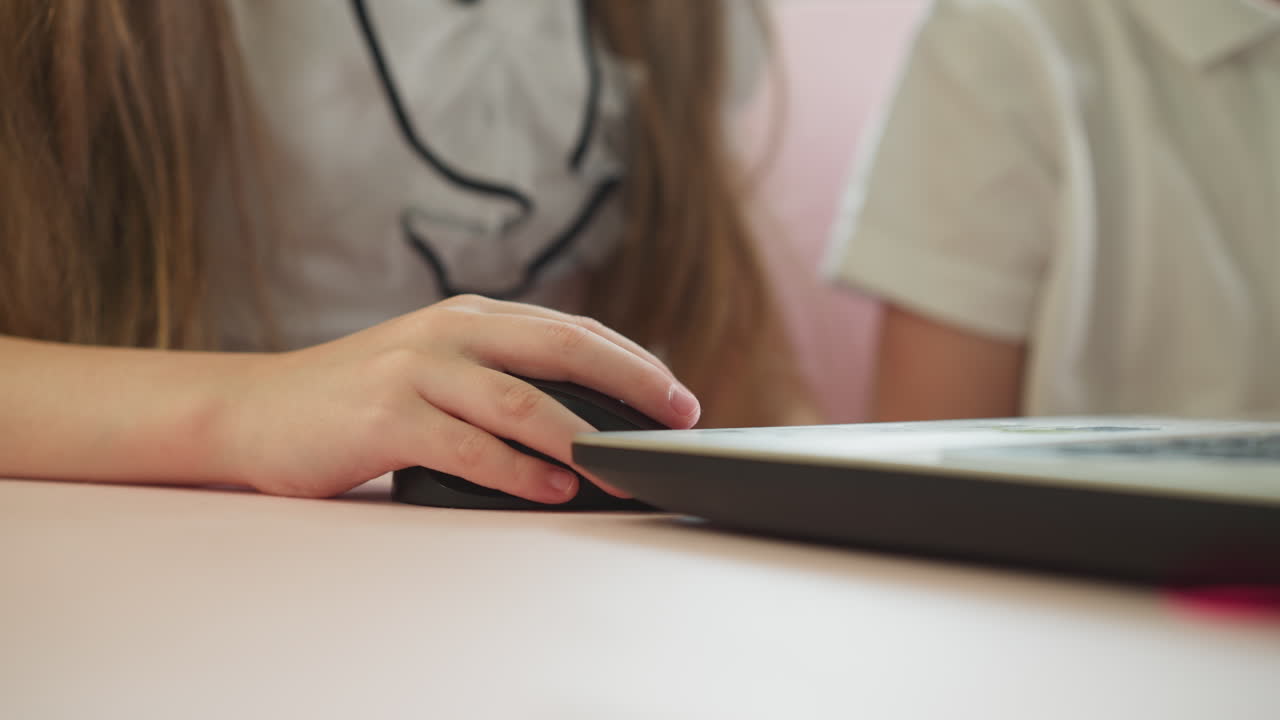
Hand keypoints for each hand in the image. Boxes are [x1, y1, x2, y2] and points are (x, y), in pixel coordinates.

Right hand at [216, 295, 698, 500]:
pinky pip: (471, 447)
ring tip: (625, 470)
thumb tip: (583, 417)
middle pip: (565, 348)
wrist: (253, 410)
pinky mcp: (387, 417)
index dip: (634, 363)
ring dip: (584, 440)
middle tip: (678, 422)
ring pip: (523, 401)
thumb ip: (496, 375)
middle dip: (634, 385)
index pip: (573, 330)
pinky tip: (554, 490)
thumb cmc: (354, 400)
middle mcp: (449, 332)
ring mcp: (416, 370)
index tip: (677, 399)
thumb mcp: (432, 366)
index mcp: (470, 318)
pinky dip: (520, 472)